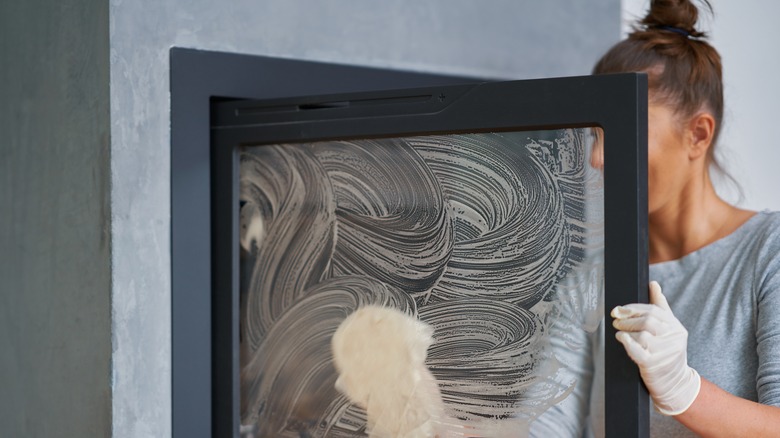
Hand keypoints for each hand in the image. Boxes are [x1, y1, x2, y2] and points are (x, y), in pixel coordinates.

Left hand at [611, 281, 700, 415]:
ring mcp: (665, 353)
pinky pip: (639, 351)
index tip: (618, 309)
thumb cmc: (666, 351)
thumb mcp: (668, 329)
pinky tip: (621, 338)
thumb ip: (660, 306)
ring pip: (642, 335)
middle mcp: (674, 339)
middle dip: (628, 319)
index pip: (653, 310)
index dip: (633, 308)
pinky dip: (627, 343)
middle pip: (648, 321)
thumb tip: (653, 283)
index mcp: (676, 327)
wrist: (674, 382)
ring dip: (626, 331)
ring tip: (618, 331)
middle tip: (615, 320)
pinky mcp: (654, 365)